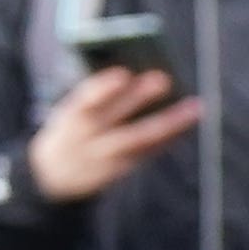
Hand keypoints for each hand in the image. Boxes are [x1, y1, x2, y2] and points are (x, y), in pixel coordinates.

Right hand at [23, 65, 199, 202]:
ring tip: (196, 107)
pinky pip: (147, 153)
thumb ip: (98, 99)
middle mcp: (87, 139)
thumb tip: (138, 76)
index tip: (123, 74)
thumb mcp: (71, 113)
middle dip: (138, 99)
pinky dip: (168, 137)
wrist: (53, 175)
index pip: (85, 101)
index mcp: (70, 118)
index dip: (103, 88)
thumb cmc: (71, 129)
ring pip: (140, 140)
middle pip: (115, 119)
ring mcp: (104, 157)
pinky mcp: (119, 170)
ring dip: (170, 123)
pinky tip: (188, 123)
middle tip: (163, 79)